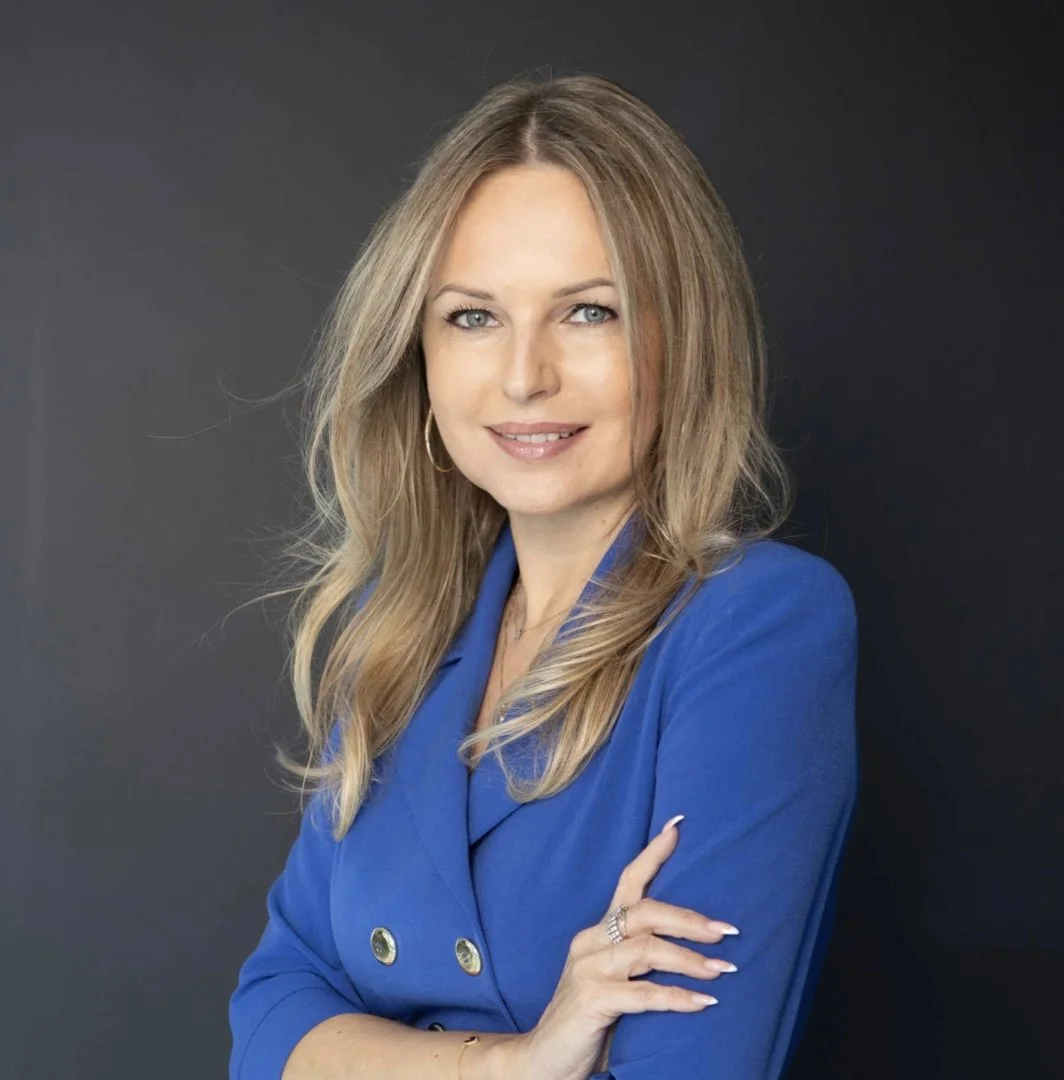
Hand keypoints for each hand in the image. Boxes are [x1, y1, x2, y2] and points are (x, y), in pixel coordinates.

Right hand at [504, 815, 739, 1079]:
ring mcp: (588, 968)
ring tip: (722, 970)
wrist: (543, 1062)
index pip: (627, 883)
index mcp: (598, 932)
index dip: (653, 854)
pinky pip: (644, 994)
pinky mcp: (591, 998)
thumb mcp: (616, 982)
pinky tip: (703, 1003)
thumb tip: (695, 951)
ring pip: (647, 949)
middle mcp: (591, 941)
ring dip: (690, 959)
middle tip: (726, 932)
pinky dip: (678, 997)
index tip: (678, 825)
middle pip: (645, 912)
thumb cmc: (589, 1022)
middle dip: (689, 919)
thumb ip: (641, 963)